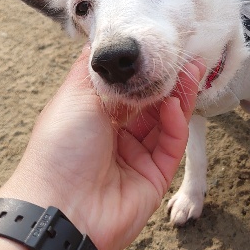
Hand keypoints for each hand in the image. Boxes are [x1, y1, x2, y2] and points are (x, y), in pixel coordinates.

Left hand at [0, 46, 204, 249]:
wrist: (61, 207)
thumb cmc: (59, 148)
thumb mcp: (73, 96)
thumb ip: (95, 69)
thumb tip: (105, 41)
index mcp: (94, 116)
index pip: (127, 88)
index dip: (144, 69)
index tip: (161, 47)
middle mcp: (117, 136)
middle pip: (151, 104)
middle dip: (168, 80)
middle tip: (187, 57)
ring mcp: (137, 157)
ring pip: (165, 122)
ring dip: (179, 97)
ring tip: (191, 71)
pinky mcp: (155, 177)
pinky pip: (171, 146)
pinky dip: (176, 124)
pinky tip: (175, 106)